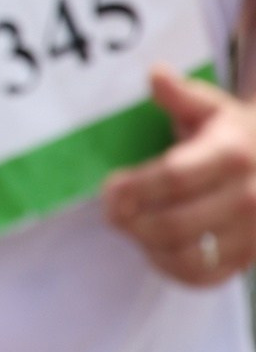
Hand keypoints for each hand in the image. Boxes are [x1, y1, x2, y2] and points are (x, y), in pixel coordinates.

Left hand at [104, 65, 255, 286]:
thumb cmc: (235, 133)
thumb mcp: (212, 107)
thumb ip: (181, 95)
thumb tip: (156, 74)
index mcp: (233, 154)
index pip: (174, 177)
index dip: (134, 188)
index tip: (110, 189)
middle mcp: (249, 196)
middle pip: (176, 223)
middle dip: (133, 222)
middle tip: (112, 213)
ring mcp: (255, 232)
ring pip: (190, 257)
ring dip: (149, 248)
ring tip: (134, 229)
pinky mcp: (253, 257)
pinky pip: (207, 277)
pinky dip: (173, 270)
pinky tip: (156, 250)